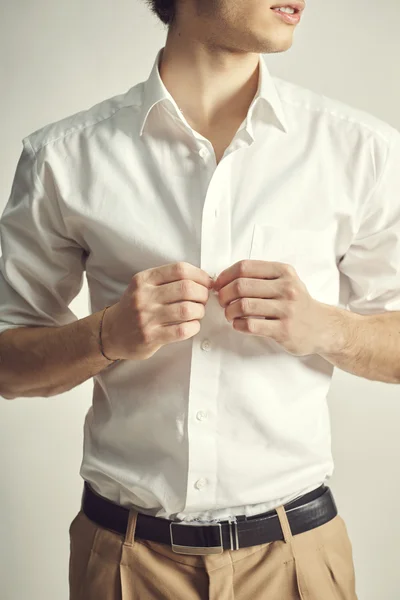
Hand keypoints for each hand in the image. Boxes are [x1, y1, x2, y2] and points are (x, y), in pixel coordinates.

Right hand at [102, 262, 212, 360]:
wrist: (111, 333)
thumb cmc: (134, 307)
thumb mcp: (144, 286)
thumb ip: (167, 280)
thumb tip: (203, 279)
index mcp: (144, 279)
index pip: (179, 269)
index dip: (199, 275)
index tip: (207, 282)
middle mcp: (144, 296)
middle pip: (186, 288)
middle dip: (202, 293)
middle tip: (204, 299)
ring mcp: (146, 317)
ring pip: (186, 309)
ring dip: (199, 311)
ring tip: (198, 312)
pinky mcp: (150, 337)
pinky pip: (182, 330)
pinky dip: (194, 327)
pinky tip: (192, 325)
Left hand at [213, 259, 331, 356]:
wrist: (322, 326)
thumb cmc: (297, 303)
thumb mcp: (285, 281)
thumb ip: (260, 277)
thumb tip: (224, 279)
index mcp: (283, 272)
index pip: (245, 267)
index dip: (225, 275)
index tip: (218, 285)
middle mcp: (286, 288)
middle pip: (241, 286)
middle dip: (224, 294)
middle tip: (222, 301)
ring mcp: (286, 309)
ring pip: (244, 306)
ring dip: (229, 311)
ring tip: (230, 314)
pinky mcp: (284, 330)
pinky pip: (251, 325)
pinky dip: (238, 325)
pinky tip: (239, 324)